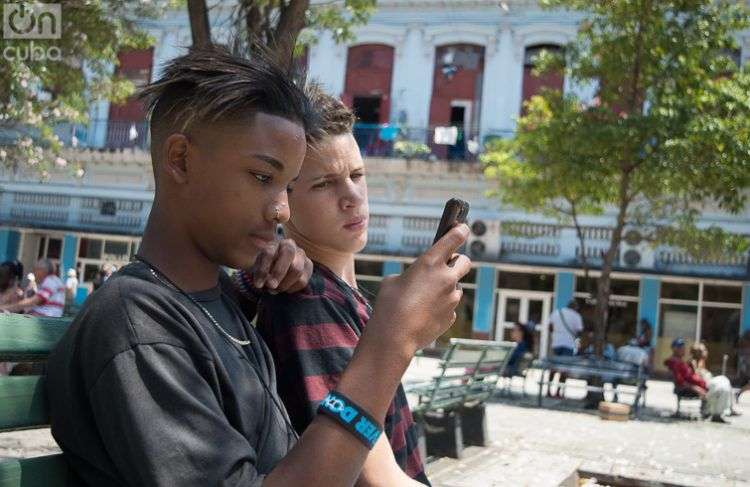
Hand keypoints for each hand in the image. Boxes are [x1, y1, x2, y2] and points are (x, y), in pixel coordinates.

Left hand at [250, 239, 312, 293]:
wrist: (276, 264)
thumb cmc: (265, 265)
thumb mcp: (258, 266)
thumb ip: (261, 273)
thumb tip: (268, 284)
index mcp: (274, 243)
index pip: (269, 253)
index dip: (263, 270)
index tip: (258, 285)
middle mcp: (291, 245)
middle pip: (287, 256)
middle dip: (279, 274)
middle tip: (271, 287)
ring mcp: (302, 255)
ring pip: (297, 270)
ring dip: (284, 284)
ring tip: (275, 290)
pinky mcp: (308, 266)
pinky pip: (302, 281)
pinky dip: (291, 288)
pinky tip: (284, 288)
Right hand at [363, 224, 470, 357]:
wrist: (394, 338)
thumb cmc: (388, 306)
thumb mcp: (393, 281)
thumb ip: (412, 274)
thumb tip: (420, 281)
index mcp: (430, 262)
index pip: (454, 238)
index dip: (460, 230)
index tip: (462, 227)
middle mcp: (446, 278)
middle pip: (465, 261)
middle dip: (458, 261)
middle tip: (446, 266)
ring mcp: (452, 298)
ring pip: (456, 287)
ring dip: (446, 288)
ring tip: (425, 298)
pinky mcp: (452, 316)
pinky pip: (450, 307)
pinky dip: (441, 307)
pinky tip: (424, 314)